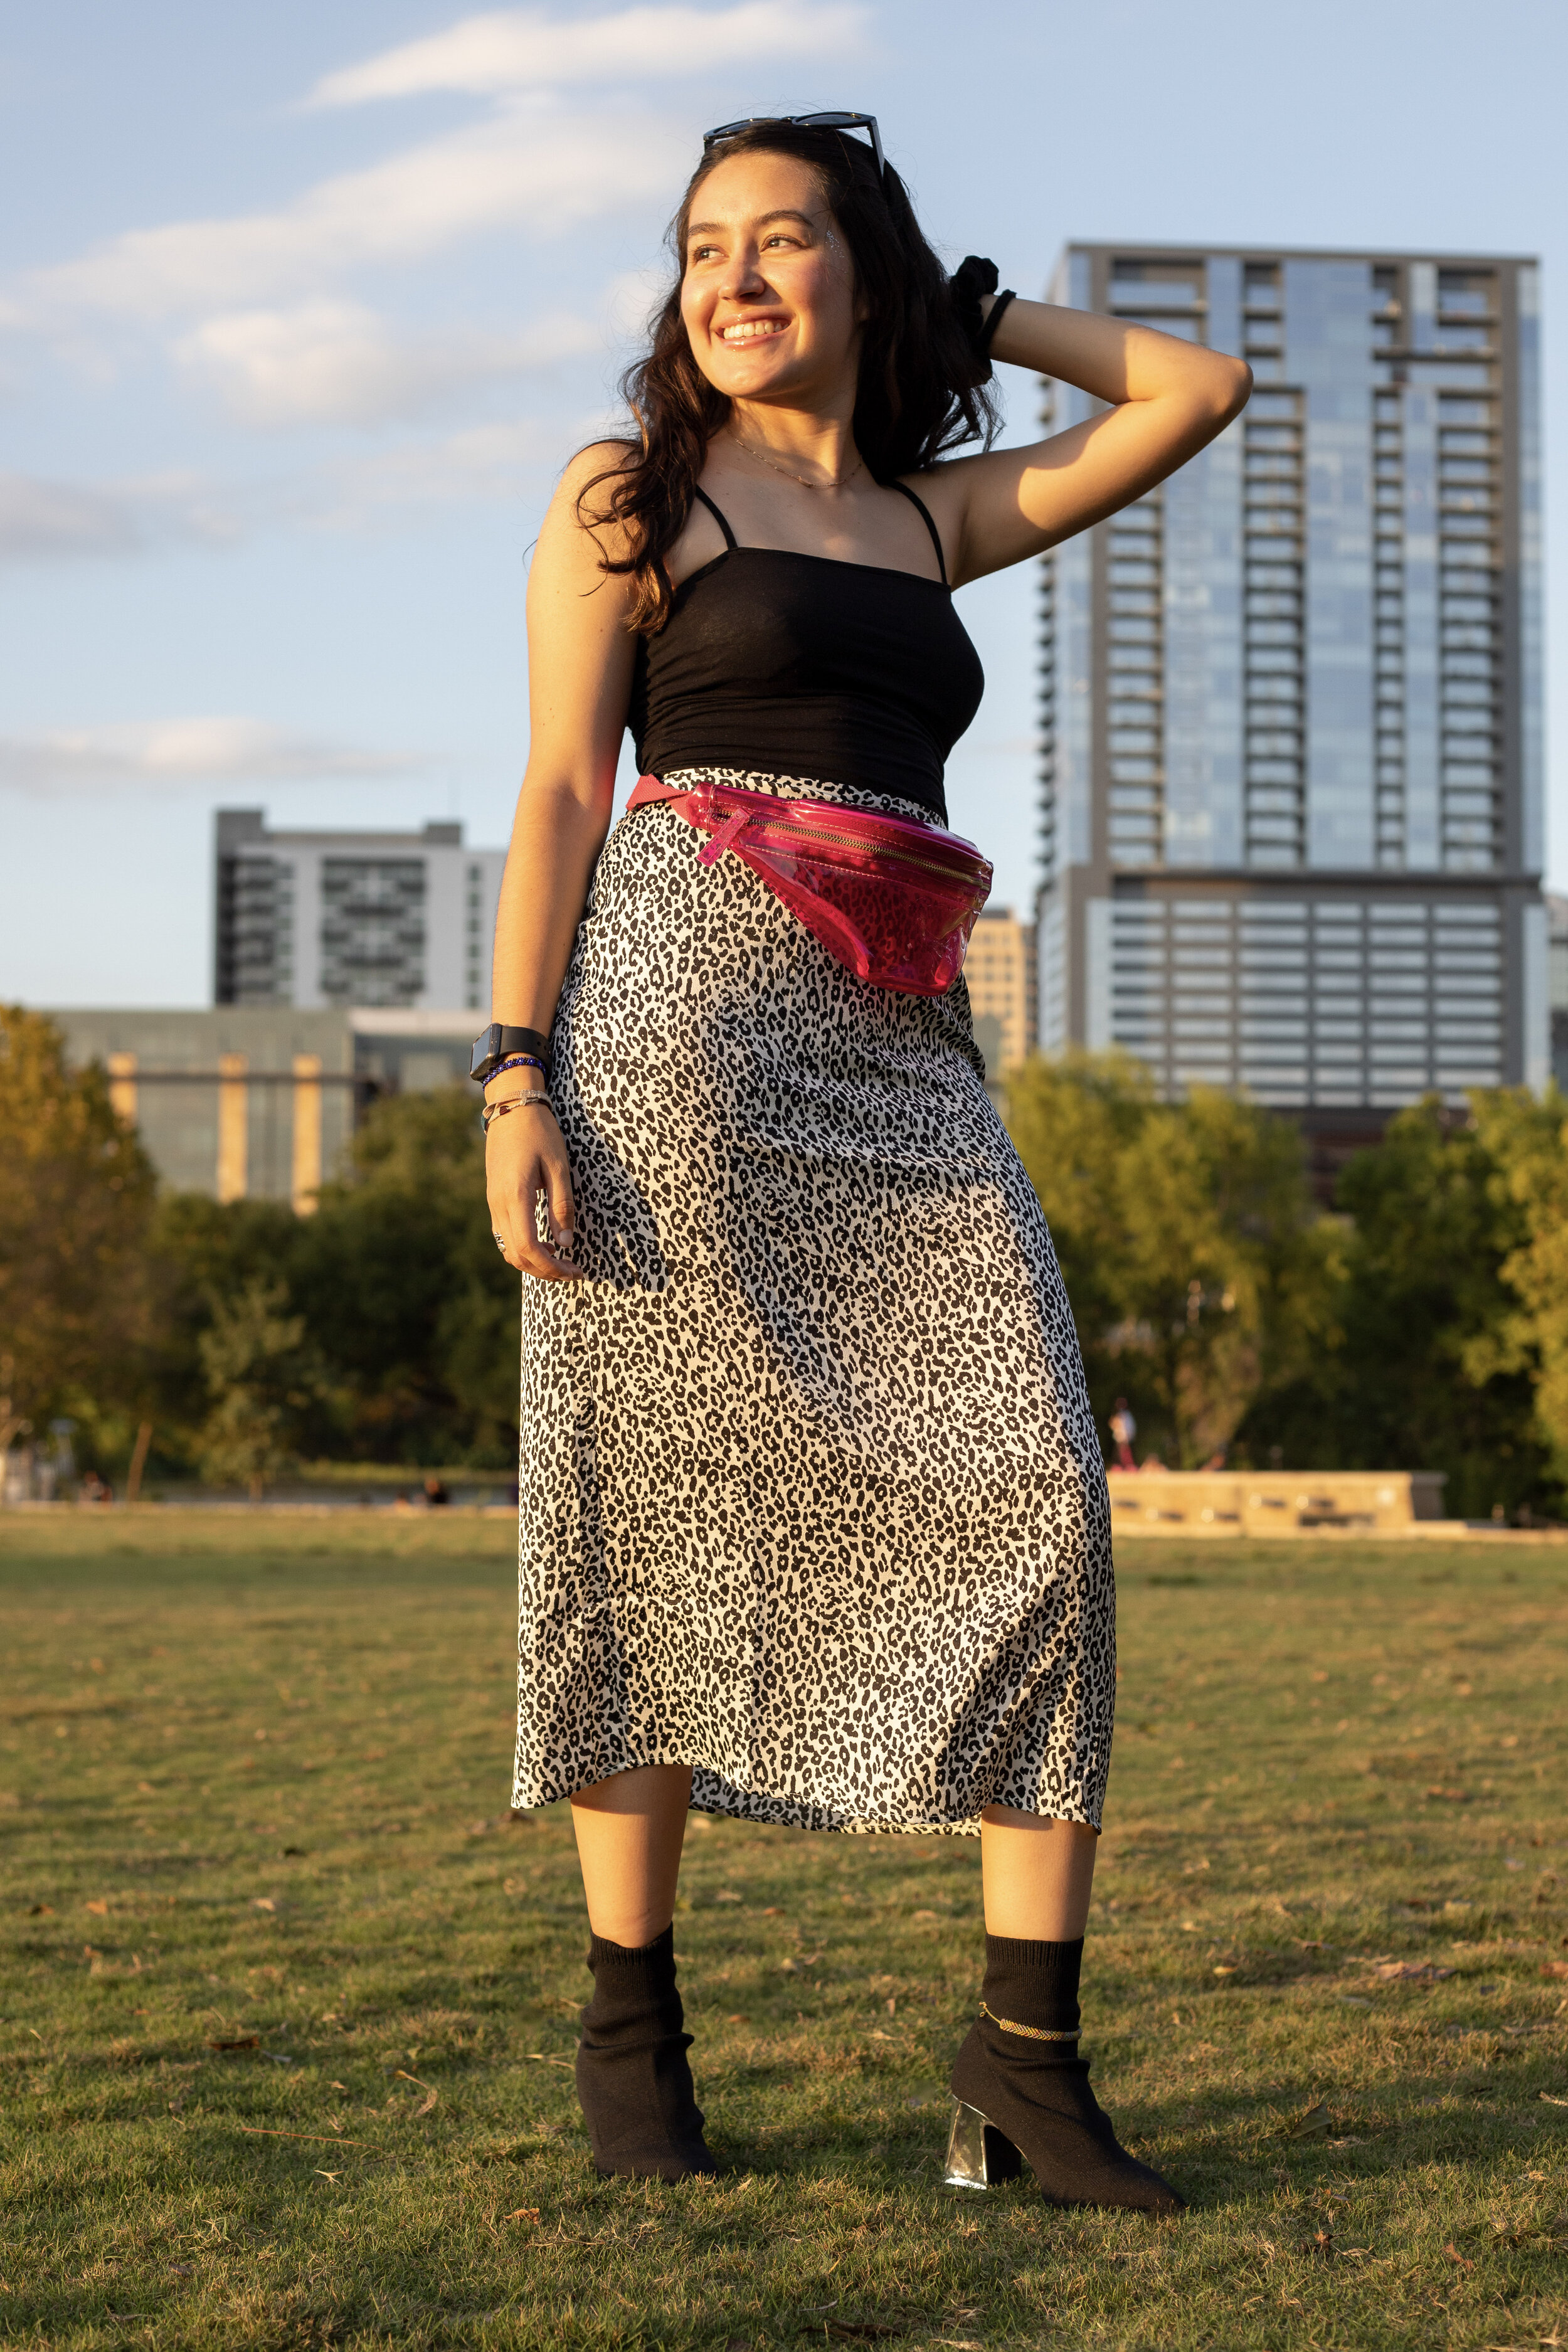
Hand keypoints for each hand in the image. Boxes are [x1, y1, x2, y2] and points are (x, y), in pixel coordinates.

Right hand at [485, 1103, 582, 1280]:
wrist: (511, 1108)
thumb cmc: (539, 1133)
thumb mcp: (559, 1167)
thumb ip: (562, 1206)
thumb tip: (565, 1243)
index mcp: (515, 1196)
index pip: (528, 1248)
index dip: (551, 1267)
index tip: (574, 1271)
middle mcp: (498, 1205)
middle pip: (517, 1255)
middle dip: (545, 1271)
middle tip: (572, 1272)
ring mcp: (492, 1203)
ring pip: (508, 1248)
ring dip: (533, 1262)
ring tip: (560, 1261)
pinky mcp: (494, 1199)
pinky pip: (505, 1235)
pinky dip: (524, 1248)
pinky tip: (545, 1244)